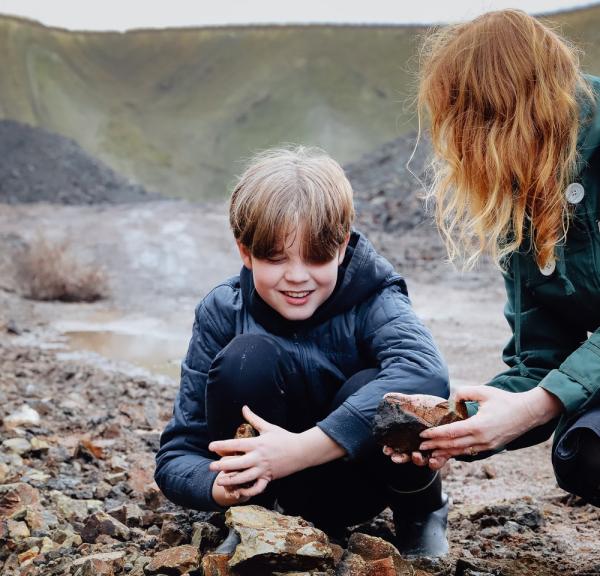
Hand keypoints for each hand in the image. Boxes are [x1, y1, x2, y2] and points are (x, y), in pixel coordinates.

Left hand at [208, 406, 302, 498]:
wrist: (302, 451)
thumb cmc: (284, 437)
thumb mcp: (268, 427)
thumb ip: (253, 419)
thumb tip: (244, 407)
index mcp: (257, 444)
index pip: (235, 445)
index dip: (222, 445)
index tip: (211, 446)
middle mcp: (258, 457)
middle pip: (236, 463)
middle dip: (222, 466)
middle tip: (210, 467)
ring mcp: (263, 469)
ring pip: (244, 477)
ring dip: (230, 480)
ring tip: (219, 481)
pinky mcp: (269, 478)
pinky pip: (257, 488)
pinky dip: (248, 491)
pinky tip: (239, 490)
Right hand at [381, 393, 448, 469]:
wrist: (453, 408)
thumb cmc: (431, 407)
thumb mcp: (416, 403)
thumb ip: (402, 401)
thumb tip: (386, 397)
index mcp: (408, 435)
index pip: (396, 445)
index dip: (390, 449)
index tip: (386, 449)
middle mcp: (418, 444)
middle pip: (406, 456)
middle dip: (399, 458)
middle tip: (395, 457)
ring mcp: (430, 450)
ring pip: (421, 460)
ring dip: (416, 460)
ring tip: (415, 455)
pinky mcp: (444, 452)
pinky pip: (438, 462)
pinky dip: (434, 463)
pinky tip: (432, 459)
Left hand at [418, 385, 562, 459]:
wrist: (528, 413)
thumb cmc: (504, 400)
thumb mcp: (483, 391)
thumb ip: (464, 392)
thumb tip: (451, 399)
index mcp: (478, 425)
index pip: (451, 432)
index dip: (435, 434)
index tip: (422, 434)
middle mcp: (482, 439)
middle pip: (453, 445)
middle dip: (435, 446)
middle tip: (420, 446)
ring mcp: (487, 445)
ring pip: (461, 451)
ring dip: (445, 452)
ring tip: (430, 452)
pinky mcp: (491, 447)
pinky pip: (470, 451)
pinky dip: (457, 452)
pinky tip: (448, 451)